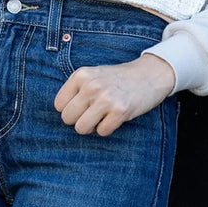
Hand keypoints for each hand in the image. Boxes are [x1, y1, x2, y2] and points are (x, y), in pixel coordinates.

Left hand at [54, 54, 175, 136]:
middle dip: (79, 120)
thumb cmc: (117, 79)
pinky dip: (107, 128)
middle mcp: (91, 85)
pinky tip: (115, 117)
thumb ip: (76, 90)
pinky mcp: (120, 111)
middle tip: (93, 113)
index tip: (83, 106)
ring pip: (81, 128)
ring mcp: (106, 98)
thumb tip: (61, 114)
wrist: (148, 74)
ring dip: (92, 127)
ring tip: (102, 116)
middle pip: (67, 118)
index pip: (58, 105)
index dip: (70, 109)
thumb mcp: (93, 75)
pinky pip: (101, 132)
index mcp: (81, 75)